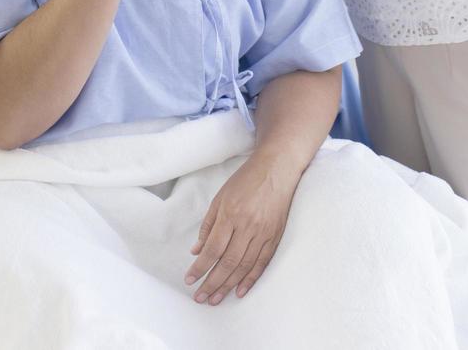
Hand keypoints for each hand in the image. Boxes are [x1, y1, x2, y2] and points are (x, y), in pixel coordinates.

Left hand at [184, 151, 299, 304]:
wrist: (277, 168)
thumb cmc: (246, 180)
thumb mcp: (220, 198)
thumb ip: (208, 225)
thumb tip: (197, 251)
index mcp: (231, 214)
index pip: (213, 249)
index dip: (200, 268)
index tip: (190, 280)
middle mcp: (248, 226)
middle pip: (228, 262)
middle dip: (212, 283)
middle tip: (200, 298)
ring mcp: (264, 232)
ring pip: (244, 266)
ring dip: (228, 285)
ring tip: (215, 299)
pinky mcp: (275, 236)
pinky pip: (262, 262)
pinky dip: (251, 279)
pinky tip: (240, 291)